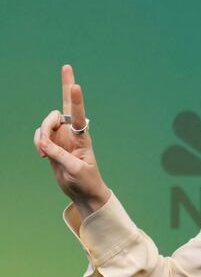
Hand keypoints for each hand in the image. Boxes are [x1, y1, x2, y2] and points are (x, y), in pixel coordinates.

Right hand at [34, 65, 110, 222]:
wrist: (83, 191)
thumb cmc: (86, 180)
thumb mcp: (75, 169)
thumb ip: (59, 154)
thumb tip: (44, 143)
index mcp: (83, 136)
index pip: (79, 114)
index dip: (75, 98)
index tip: (75, 84)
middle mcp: (72, 132)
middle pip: (59, 112)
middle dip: (50, 118)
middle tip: (48, 139)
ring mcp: (61, 137)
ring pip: (46, 124)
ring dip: (41, 136)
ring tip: (45, 153)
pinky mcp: (52, 144)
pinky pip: (39, 136)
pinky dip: (37, 142)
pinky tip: (42, 154)